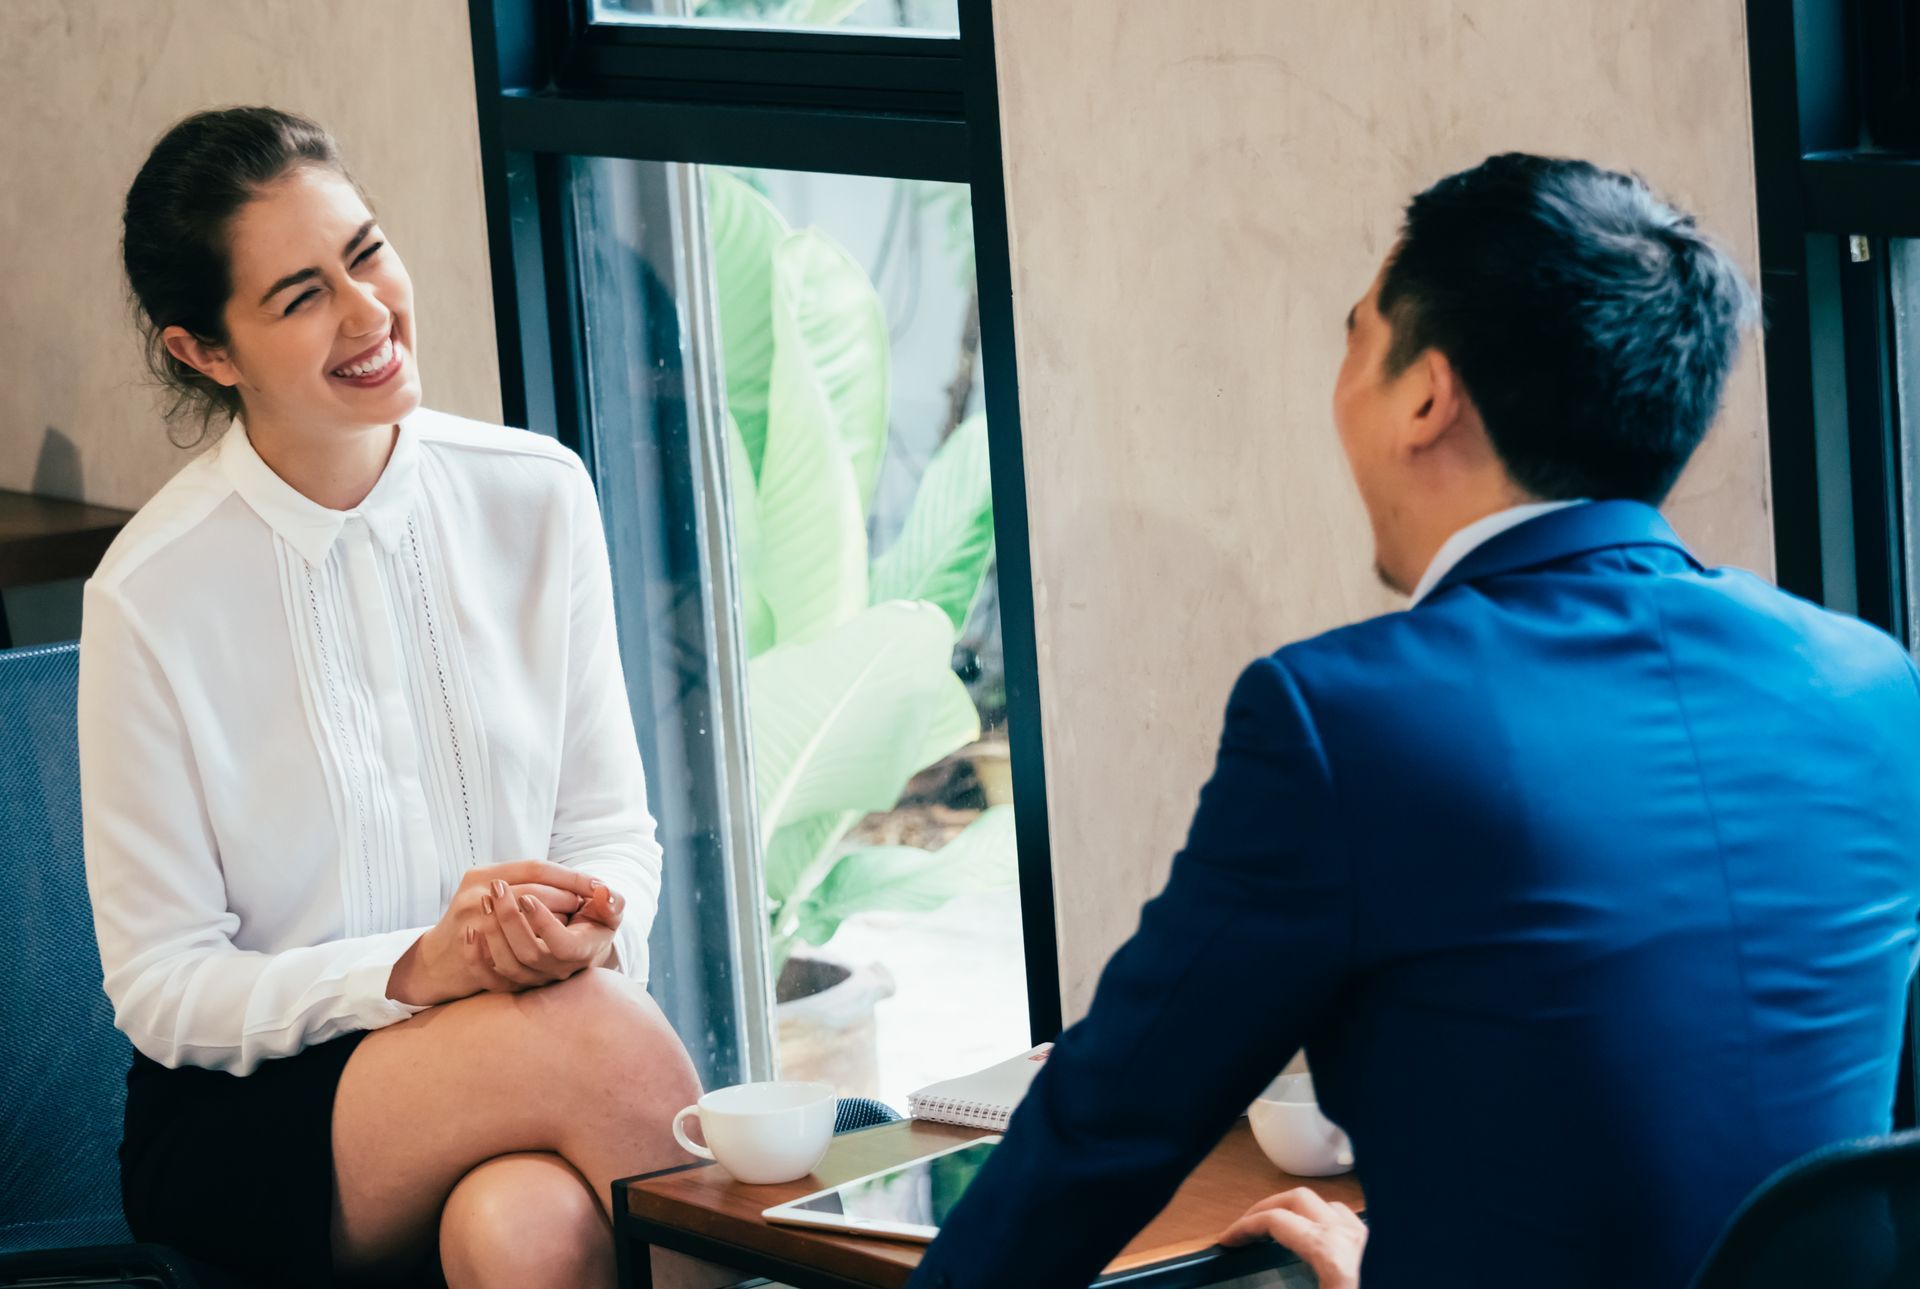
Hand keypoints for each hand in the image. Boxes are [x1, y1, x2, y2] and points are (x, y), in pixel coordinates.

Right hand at [386, 861, 609, 1005]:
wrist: (437, 961)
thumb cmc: (475, 921)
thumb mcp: (495, 890)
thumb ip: (533, 881)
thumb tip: (593, 885)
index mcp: (482, 874)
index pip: (536, 867)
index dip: (570, 876)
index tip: (597, 883)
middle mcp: (475, 893)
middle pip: (534, 890)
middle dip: (566, 897)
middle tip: (585, 905)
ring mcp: (472, 923)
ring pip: (526, 919)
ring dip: (554, 922)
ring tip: (572, 924)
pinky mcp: (475, 953)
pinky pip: (512, 948)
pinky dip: (535, 948)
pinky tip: (550, 947)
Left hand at [471, 872, 626, 988]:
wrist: (575, 945)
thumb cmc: (593, 921)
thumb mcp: (609, 910)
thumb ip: (611, 901)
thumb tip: (603, 893)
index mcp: (581, 952)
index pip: (562, 946)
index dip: (544, 923)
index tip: (527, 896)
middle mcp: (557, 971)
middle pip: (530, 955)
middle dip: (510, 919)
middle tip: (498, 887)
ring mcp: (534, 979)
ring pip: (508, 966)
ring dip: (493, 933)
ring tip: (486, 899)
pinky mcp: (513, 982)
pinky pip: (490, 981)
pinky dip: (477, 959)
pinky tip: (470, 931)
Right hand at [1220, 1188, 1365, 1288]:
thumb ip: (1280, 1287)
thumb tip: (1253, 1288)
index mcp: (1330, 1252)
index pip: (1275, 1221)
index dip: (1244, 1227)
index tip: (1227, 1241)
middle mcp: (1352, 1236)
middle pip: (1298, 1199)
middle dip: (1266, 1209)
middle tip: (1247, 1229)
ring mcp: (1372, 1238)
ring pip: (1328, 1204)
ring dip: (1299, 1210)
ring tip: (1282, 1230)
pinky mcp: (1386, 1249)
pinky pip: (1351, 1220)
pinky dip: (1328, 1221)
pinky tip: (1324, 1242)